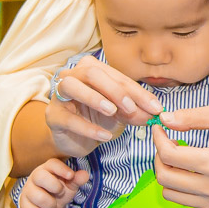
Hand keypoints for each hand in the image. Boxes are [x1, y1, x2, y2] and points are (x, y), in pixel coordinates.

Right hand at [19, 158, 89, 207]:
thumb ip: (77, 180)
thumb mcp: (69, 185)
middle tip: (60, 192)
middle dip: (55, 187)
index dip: (61, 169)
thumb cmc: (58, 191)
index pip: (52, 163)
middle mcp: (35, 176)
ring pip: (38, 197)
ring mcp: (28, 190)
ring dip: (51, 204)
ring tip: (53, 204)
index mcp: (48, 168)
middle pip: (40, 176)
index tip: (70, 175)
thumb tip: (85, 175)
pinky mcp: (23, 204)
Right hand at [46, 57, 162, 157]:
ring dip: (94, 98)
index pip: (116, 76)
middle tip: (131, 108)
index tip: (155, 107)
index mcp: (91, 69)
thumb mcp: (120, 114)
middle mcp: (72, 75)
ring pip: (72, 86)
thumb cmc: (97, 118)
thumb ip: (135, 111)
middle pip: (92, 73)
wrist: (74, 139)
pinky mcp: (53, 116)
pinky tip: (104, 136)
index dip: (137, 91)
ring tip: (112, 112)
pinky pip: (68, 118)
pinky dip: (88, 127)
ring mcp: (59, 95)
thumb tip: (154, 112)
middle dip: (115, 90)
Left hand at [152, 104, 208, 207]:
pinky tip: (198, 172)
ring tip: (181, 158)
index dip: (158, 139)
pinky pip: (191, 203)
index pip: (169, 156)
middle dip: (159, 158)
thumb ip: (193, 117)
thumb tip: (165, 119)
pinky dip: (187, 188)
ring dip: (169, 175)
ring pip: (173, 196)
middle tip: (167, 143)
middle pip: (165, 179)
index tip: (160, 129)